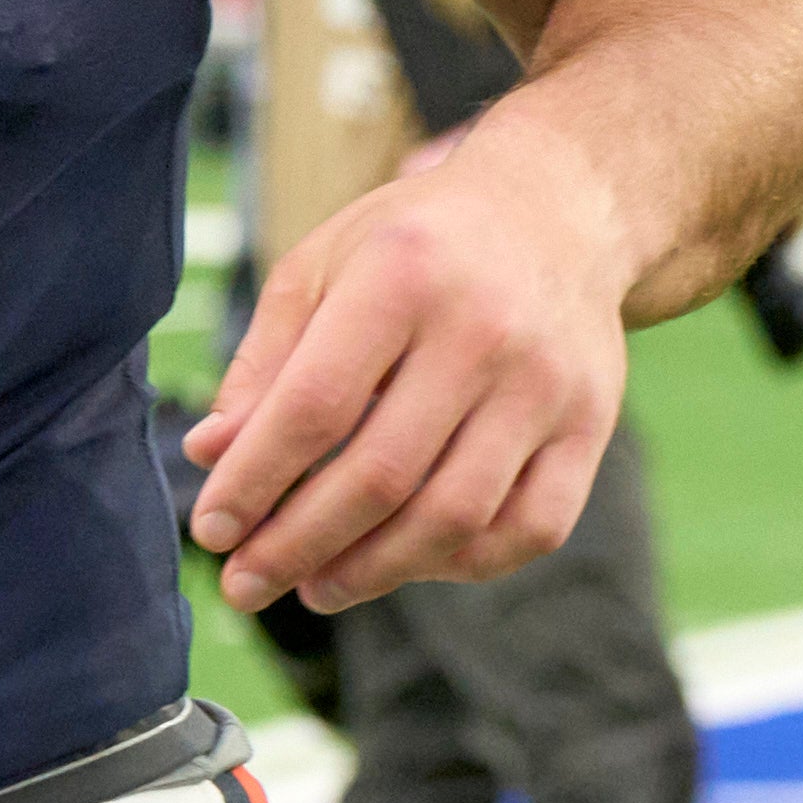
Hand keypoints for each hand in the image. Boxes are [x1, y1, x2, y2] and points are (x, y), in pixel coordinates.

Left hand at [184, 128, 640, 610]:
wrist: (555, 214)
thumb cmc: (413, 246)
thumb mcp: (323, 267)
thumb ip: (265, 361)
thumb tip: (210, 454)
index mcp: (403, 275)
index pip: (314, 406)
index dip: (255, 480)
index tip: (211, 530)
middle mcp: (484, 330)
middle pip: (381, 475)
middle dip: (298, 545)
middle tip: (245, 584)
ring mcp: (547, 383)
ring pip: (454, 517)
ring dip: (372, 571)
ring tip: (315, 587)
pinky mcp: (591, 425)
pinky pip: (530, 528)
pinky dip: (462, 565)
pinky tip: (406, 565)